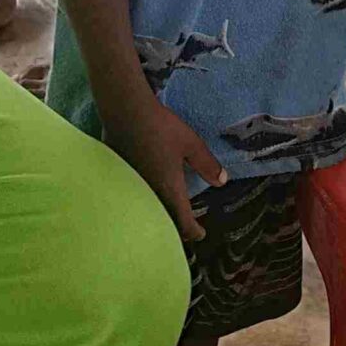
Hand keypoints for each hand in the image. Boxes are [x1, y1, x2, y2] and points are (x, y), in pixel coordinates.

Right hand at [112, 99, 226, 243]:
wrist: (125, 112)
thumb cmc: (161, 127)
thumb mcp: (191, 143)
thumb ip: (206, 164)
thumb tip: (222, 182)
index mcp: (169, 190)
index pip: (183, 223)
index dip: (194, 232)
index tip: (201, 233)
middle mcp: (150, 195)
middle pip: (165, 223)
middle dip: (177, 228)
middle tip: (187, 225)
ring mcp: (134, 189)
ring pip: (150, 214)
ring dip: (161, 216)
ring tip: (170, 213)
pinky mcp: (122, 181)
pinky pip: (136, 202)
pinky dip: (146, 205)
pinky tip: (149, 195)